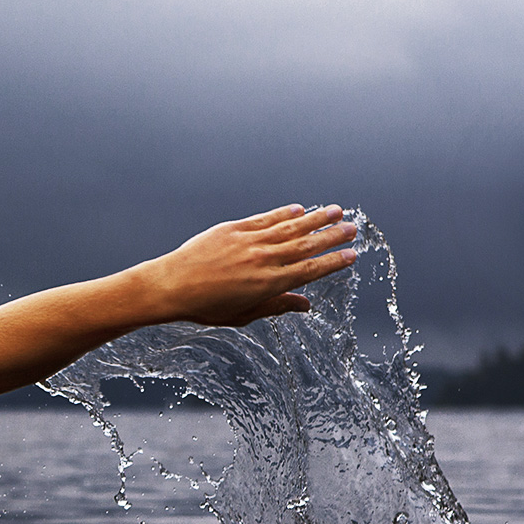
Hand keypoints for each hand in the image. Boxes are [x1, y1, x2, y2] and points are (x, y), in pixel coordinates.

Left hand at [144, 204, 358, 326]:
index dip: (333, 262)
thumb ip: (276, 306)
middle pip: (307, 245)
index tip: (352, 255)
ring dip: (316, 218)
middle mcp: (263, 260)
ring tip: (336, 211)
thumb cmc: (204, 306)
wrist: (170, 286)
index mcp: (268, 284)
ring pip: (290, 227)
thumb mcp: (243, 314)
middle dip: (332, 236)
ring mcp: (249, 242)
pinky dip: (284, 213)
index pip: (310, 271)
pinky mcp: (233, 229)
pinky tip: (299, 209)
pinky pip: (265, 218)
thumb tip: (305, 305)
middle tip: (353, 228)